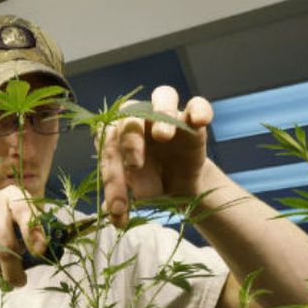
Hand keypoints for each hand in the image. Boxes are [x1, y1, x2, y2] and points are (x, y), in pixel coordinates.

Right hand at [0, 185, 45, 286]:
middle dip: (13, 266)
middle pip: (4, 238)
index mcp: (13, 195)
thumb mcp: (19, 232)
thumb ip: (31, 237)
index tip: (38, 253)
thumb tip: (44, 252)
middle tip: (19, 283)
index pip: (23, 209)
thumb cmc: (0, 234)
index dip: (32, 232)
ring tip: (3, 282)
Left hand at [97, 85, 214, 226]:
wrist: (179, 184)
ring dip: (160, 114)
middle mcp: (139, 119)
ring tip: (163, 136)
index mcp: (117, 135)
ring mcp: (166, 116)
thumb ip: (121, 197)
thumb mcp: (134, 191)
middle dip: (130, 141)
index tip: (118, 205)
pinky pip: (197, 104)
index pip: (107, 144)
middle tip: (134, 167)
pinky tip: (199, 121)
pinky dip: (199, 109)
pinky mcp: (192, 119)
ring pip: (162, 97)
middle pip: (129, 116)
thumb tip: (111, 210)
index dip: (109, 172)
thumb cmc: (149, 182)